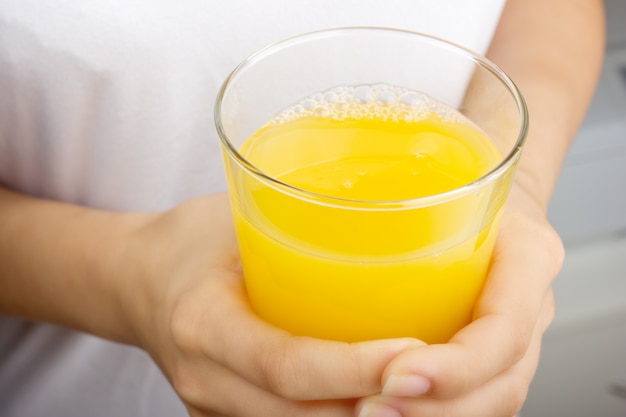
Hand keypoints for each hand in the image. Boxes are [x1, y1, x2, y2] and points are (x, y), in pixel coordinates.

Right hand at [117, 193, 420, 415]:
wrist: (137, 281)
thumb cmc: (193, 241)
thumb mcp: (236, 219)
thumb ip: (297, 227)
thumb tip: (388, 215)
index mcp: (204, 324)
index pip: (285, 364)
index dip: (354, 369)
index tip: (415, 354)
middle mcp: (206, 380)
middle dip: (380, 410)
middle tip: (441, 383)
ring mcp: (214, 409)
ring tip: (427, 397)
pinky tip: (383, 402)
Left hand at [356, 185, 563, 416]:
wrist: (487, 183)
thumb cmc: (458, 172)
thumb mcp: (436, 167)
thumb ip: (401, 179)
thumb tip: (298, 194)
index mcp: (527, 255)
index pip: (506, 329)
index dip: (457, 367)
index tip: (394, 376)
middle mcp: (532, 303)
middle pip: (501, 385)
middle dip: (437, 411)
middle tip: (370, 410)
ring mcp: (520, 334)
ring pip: (492, 402)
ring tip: (369, 415)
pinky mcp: (496, 351)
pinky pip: (475, 398)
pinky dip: (433, 412)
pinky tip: (383, 407)